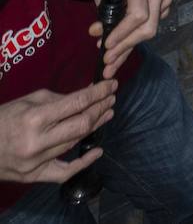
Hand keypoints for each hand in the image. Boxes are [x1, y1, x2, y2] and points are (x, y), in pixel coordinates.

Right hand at [0, 82, 116, 182]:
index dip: (98, 93)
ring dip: (94, 127)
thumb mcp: (26, 102)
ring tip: (106, 113)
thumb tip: (86, 96)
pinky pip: (64, 172)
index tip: (111, 85)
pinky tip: (98, 152)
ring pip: (74, 143)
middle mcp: (37, 142)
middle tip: (111, 99)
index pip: (76, 103)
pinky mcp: (33, 176)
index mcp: (34, 118)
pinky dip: (83, 163)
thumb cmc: (2, 120)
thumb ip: (57, 99)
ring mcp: (36, 162)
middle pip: (81, 124)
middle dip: (100, 109)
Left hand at [93, 0, 169, 78]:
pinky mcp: (167, 5)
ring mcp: (165, 0)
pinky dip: (137, 37)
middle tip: (108, 63)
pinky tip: (124, 44)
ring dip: (129, 48)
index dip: (122, 33)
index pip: (137, 16)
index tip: (106, 46)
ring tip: (112, 64)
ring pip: (151, 30)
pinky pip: (153, 25)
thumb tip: (96, 32)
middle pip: (148, 28)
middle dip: (126, 47)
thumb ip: (103, 11)